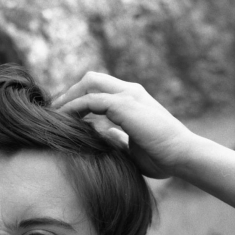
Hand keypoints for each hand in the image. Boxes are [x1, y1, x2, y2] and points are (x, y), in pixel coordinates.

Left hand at [52, 71, 196, 178]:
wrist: (182, 155)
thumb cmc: (162, 156)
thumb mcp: (132, 146)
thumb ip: (115, 138)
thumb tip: (101, 137)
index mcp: (134, 100)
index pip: (101, 89)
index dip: (81, 98)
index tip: (64, 115)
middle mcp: (130, 92)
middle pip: (92, 79)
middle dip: (70, 92)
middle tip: (54, 111)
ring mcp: (128, 95)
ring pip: (89, 83)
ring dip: (68, 98)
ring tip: (52, 115)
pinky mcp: (124, 104)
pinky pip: (90, 100)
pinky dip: (74, 108)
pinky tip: (62, 121)